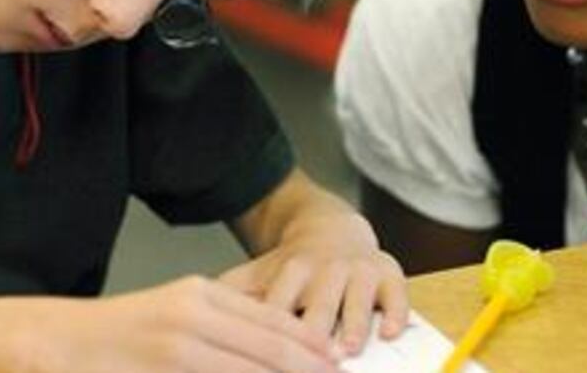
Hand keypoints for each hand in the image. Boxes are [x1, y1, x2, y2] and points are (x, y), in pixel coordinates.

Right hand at [30, 275, 340, 372]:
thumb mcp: (176, 316)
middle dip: (307, 366)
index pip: (269, 319)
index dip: (306, 342)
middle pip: (268, 347)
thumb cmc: (120, 335)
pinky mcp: (166, 366)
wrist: (59, 340)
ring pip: (249, 369)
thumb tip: (265, 346)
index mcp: (201, 294)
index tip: (333, 357)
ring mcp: (179, 343)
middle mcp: (195, 313)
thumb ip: (218, 328)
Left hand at [219, 208, 407, 356]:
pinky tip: (392, 333)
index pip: (279, 307)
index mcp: (291, 271)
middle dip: (315, 332)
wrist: (332, 228)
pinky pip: (397, 293)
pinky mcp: (389, 273)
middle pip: (319, 305)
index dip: (271, 333)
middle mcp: (326, 270)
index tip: (258, 354)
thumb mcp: (260, 275)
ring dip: (354, 325)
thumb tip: (189, 319)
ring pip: (358, 299)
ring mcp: (360, 271)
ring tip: (350, 350)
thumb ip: (234, 297)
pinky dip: (396, 313)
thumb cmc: (292, 268)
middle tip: (312, 361)